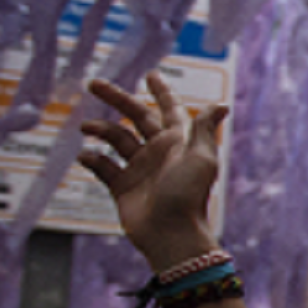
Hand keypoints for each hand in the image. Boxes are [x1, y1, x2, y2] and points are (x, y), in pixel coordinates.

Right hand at [79, 74, 226, 271]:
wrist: (170, 233)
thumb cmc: (188, 195)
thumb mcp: (201, 158)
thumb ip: (204, 129)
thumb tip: (222, 105)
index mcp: (178, 142)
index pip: (168, 109)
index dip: (161, 92)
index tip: (151, 74)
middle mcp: (158, 152)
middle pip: (135, 116)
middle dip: (116, 99)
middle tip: (93, 84)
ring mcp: (140, 169)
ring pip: (116, 139)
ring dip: (100, 129)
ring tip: (85, 127)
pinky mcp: (123, 187)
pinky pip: (104, 167)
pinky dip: (92, 159)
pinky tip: (85, 156)